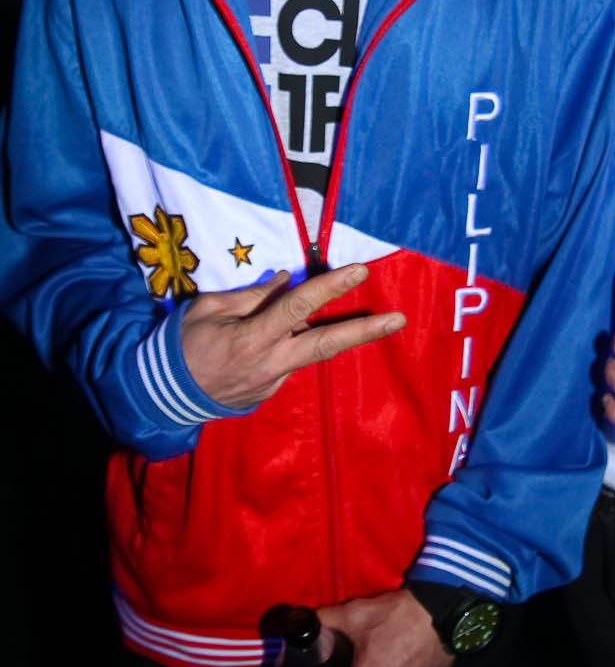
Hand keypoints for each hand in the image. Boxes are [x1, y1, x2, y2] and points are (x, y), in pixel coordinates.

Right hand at [181, 265, 404, 408]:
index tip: (359, 271)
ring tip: (364, 321)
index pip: (299, 307)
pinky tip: (268, 341)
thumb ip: (250, 296)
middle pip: (326, 344)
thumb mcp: (208, 309)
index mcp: (253, 338)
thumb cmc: (183, 344)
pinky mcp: (270, 392)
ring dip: (334, 334)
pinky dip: (288, 345)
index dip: (330, 287)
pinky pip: (288, 360)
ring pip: (311, 352)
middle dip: (365, 331)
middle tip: (398, 319)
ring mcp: (272, 382)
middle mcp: (271, 363)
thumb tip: (285, 282)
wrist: (165, 395)